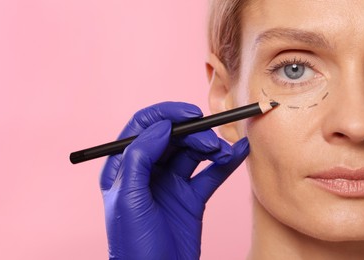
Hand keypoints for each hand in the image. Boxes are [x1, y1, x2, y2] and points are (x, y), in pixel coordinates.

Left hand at [100, 102, 248, 259]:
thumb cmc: (133, 245)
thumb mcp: (128, 198)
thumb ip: (140, 158)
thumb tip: (161, 127)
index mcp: (124, 166)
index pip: (143, 127)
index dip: (166, 115)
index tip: (190, 115)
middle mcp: (147, 170)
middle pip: (172, 137)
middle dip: (193, 134)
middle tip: (210, 143)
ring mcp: (170, 183)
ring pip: (192, 153)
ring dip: (211, 147)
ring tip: (225, 152)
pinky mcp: (190, 197)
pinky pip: (209, 174)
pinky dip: (225, 162)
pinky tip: (239, 152)